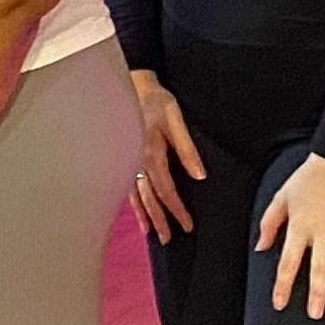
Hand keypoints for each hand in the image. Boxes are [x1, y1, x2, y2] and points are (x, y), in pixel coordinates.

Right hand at [127, 69, 204, 243]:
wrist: (131, 85)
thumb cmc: (156, 100)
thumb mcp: (176, 120)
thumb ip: (186, 149)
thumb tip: (199, 175)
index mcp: (151, 153)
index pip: (166, 189)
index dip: (177, 209)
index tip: (188, 225)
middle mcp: (137, 162)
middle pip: (150, 197)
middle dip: (161, 219)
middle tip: (170, 239)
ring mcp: (128, 162)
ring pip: (137, 195)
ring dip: (146, 216)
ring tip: (154, 234)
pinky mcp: (125, 159)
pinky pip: (128, 187)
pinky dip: (134, 204)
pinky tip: (139, 214)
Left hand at [259, 154, 324, 318]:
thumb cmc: (307, 178)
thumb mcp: (281, 198)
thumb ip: (269, 224)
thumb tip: (260, 249)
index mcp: (300, 228)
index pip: (288, 264)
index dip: (283, 286)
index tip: (280, 305)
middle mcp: (323, 234)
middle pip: (320, 270)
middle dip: (317, 295)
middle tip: (315, 316)